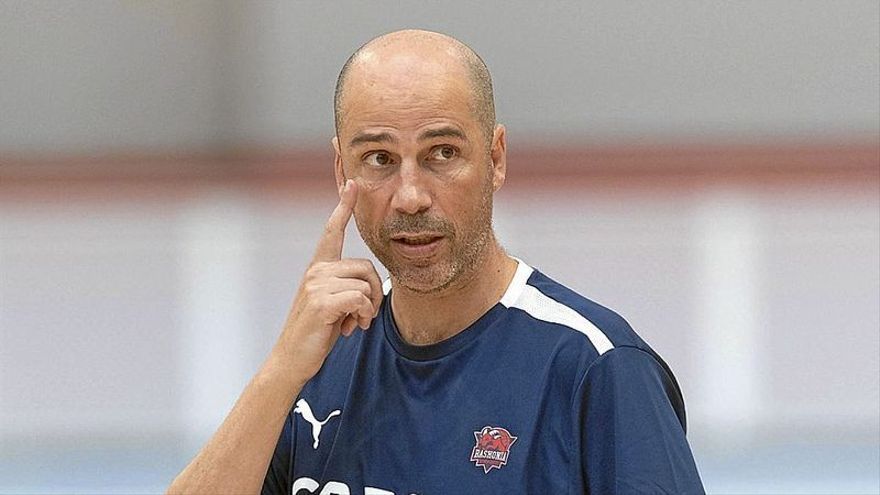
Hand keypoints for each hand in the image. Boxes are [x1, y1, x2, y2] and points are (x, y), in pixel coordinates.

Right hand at [271, 179, 382, 382]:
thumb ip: (347, 288)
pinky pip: (361, 299)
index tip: (352, 184)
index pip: (331, 231)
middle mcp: (315, 271)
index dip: (343, 206)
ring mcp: (316, 285)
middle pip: (366, 266)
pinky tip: (350, 328)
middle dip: (374, 293)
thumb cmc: (316, 333)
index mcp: (318, 269)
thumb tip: (372, 288)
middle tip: (362, 316)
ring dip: (368, 309)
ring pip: (366, 284)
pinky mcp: (322, 302)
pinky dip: (364, 316)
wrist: (292, 360)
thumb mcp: (333, 305)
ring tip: (353, 323)